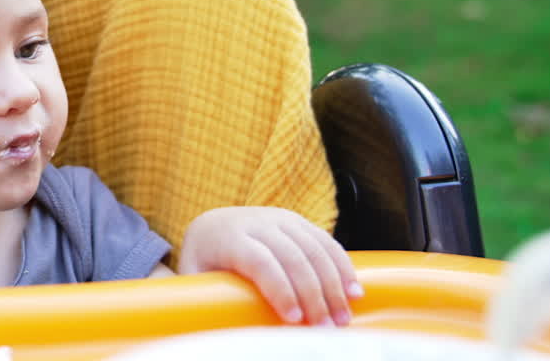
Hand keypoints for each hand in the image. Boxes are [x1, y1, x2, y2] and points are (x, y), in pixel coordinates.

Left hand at [177, 206, 361, 326]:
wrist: (212, 227)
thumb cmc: (204, 263)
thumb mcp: (195, 279)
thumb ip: (204, 298)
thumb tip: (217, 331)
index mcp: (228, 237)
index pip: (260, 260)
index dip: (280, 289)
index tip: (294, 319)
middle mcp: (256, 222)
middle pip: (292, 255)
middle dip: (312, 294)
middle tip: (324, 328)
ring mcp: (279, 218)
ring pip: (313, 248)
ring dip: (333, 284)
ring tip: (342, 318)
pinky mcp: (297, 221)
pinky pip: (325, 241)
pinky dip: (342, 266)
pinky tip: (354, 292)